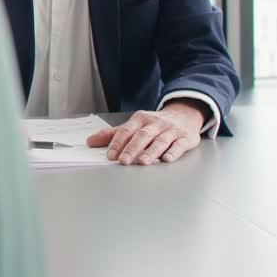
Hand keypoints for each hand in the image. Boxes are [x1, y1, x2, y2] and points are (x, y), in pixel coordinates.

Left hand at [85, 102, 205, 164]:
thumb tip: (90, 141)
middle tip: (123, 161)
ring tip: (142, 162)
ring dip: (151, 152)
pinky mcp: (186, 138)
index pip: (126, 130)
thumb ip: (113, 134)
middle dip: (132, 148)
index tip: (110, 156)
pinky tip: (167, 159)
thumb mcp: (134, 125)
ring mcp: (171, 130)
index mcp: (141, 119)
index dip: (117, 143)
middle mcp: (156, 123)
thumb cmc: (154, 124)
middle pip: (142, 136)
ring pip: (160, 141)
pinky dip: (173, 152)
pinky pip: (179, 145)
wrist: (185, 114)